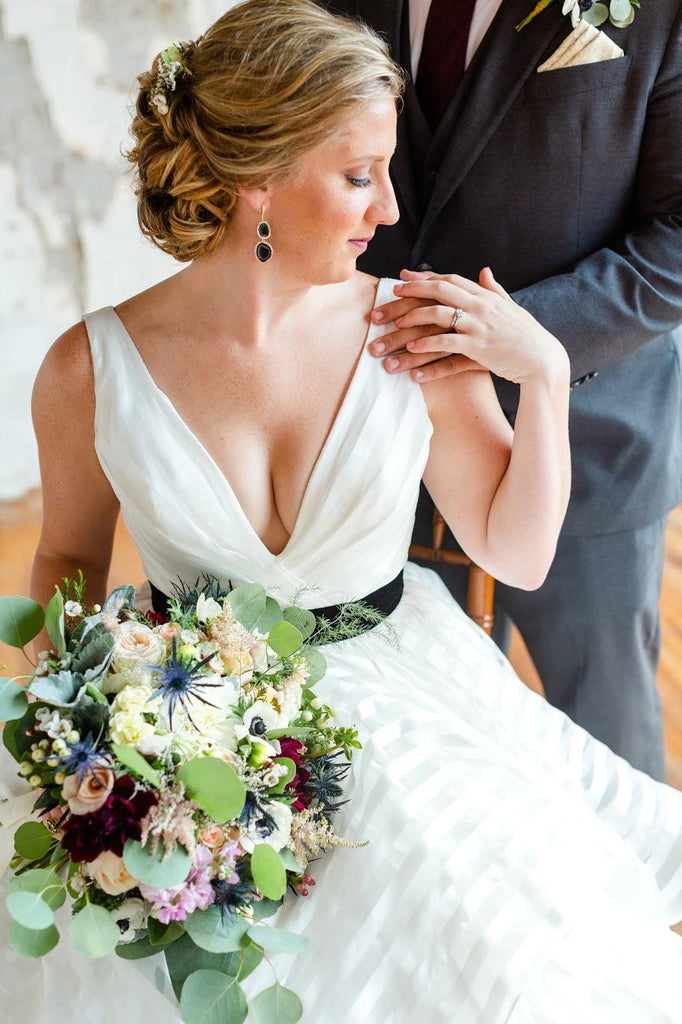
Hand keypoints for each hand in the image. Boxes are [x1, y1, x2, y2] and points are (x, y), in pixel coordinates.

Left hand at [371, 268, 567, 384]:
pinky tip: (413, 348)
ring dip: (414, 318)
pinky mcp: (478, 346)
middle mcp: (481, 306)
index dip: (426, 277)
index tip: (404, 277)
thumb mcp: (510, 307)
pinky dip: (427, 344)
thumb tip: (485, 270)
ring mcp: (479, 325)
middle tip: (392, 295)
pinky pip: (447, 342)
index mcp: (486, 296)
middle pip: (440, 291)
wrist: (542, 359)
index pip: (451, 280)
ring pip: (439, 314)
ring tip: (396, 325)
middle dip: (413, 291)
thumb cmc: (526, 336)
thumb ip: (495, 289)